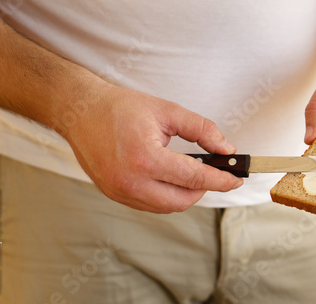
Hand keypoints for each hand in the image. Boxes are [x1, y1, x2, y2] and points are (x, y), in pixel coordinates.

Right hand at [63, 83, 242, 212]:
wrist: (80, 112)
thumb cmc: (119, 108)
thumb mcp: (167, 111)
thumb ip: (202, 129)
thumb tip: (226, 148)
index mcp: (145, 158)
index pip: (194, 178)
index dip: (221, 180)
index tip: (236, 180)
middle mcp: (131, 182)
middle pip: (183, 200)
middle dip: (204, 189)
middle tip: (212, 172)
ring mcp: (120, 192)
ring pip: (167, 206)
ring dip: (185, 194)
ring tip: (190, 173)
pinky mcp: (114, 195)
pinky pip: (149, 205)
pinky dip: (166, 196)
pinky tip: (170, 179)